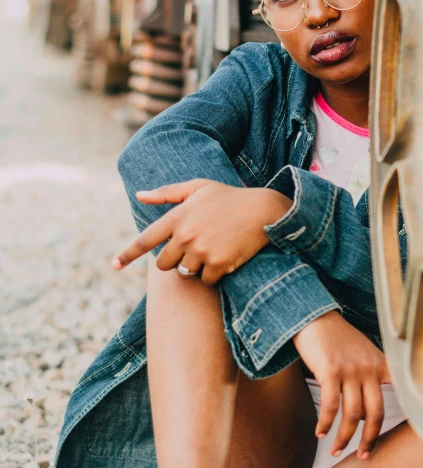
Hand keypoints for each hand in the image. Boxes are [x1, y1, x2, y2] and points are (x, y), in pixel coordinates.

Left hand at [111, 179, 291, 283]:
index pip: (146, 240)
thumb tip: (140, 195)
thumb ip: (168, 193)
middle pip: (164, 263)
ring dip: (196, 266)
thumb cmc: (229, 197)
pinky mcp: (218, 264)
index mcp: (178, 216)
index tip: (113, 265)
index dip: (127, 254)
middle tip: (194, 247)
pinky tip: (226, 257)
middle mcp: (186, 235)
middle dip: (175, 259)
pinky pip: (206, 280)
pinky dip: (214, 274)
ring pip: (186, 272)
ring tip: (213, 248)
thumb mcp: (198, 187)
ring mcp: (202, 250)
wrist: (263, 210)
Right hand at [293, 311, 390, 459]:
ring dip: (344, 437)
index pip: (402, 391)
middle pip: (375, 413)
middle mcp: (369, 368)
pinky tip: (320, 433)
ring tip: (335, 450)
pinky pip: (330, 406)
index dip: (415, 411)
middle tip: (364, 456)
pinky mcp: (330, 371)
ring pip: (352, 414)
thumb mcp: (366, 351)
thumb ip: (377, 372)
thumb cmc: (338, 339)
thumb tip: (380, 400)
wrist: (314, 318)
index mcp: (382, 364)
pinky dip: (325, 423)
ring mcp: (350, 370)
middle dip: (369, 440)